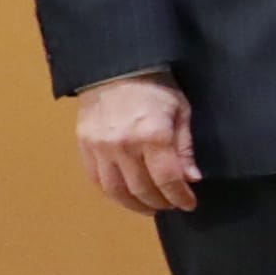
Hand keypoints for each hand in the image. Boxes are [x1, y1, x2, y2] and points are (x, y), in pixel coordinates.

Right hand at [72, 73, 194, 215]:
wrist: (116, 68)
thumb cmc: (156, 86)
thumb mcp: (181, 111)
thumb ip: (185, 147)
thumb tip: (191, 179)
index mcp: (152, 135)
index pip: (166, 179)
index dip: (179, 196)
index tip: (189, 204)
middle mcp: (123, 146)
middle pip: (141, 189)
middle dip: (159, 202)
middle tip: (171, 205)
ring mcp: (100, 148)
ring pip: (115, 190)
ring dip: (134, 204)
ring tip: (150, 206)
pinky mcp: (84, 146)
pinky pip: (96, 180)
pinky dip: (112, 193)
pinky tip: (126, 195)